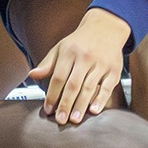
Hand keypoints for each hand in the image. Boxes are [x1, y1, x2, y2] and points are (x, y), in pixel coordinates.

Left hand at [28, 8, 128, 125]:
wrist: (105, 28)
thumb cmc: (79, 42)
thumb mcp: (61, 48)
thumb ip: (47, 64)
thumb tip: (32, 75)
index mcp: (69, 52)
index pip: (58, 77)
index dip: (52, 94)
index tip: (48, 109)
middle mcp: (85, 57)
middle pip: (73, 84)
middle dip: (66, 104)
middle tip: (60, 119)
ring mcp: (101, 64)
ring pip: (89, 87)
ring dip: (81, 105)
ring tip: (74, 120)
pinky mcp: (114, 69)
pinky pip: (107, 87)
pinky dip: (101, 99)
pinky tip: (93, 110)